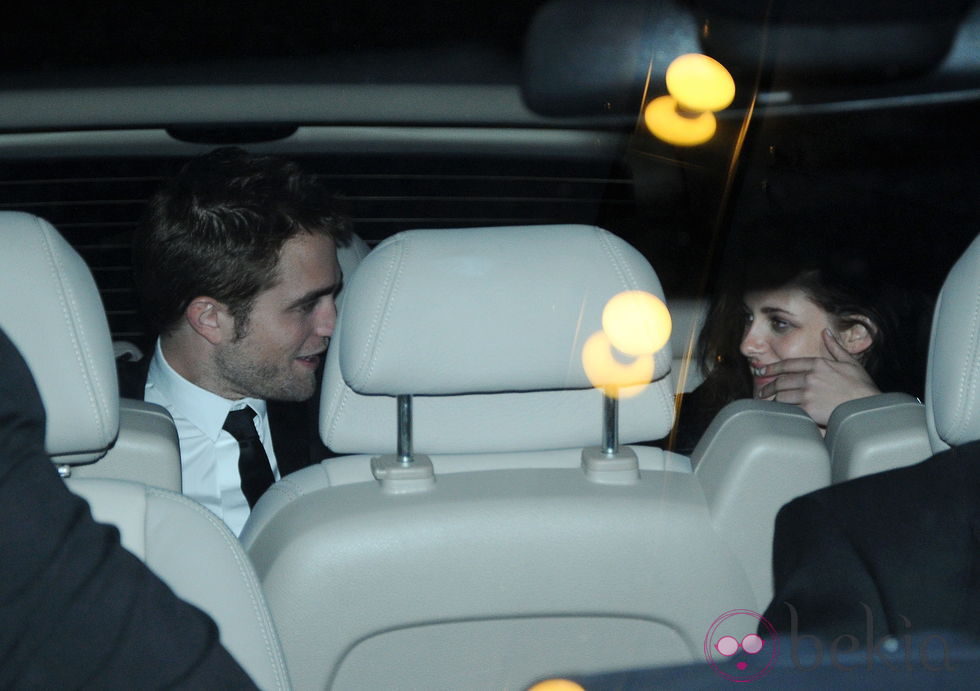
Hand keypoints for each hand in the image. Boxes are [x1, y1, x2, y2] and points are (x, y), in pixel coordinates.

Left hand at [756, 329, 880, 425]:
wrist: (868, 408)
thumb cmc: (862, 387)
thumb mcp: (850, 363)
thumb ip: (835, 347)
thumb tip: (826, 332)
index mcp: (819, 364)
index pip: (789, 364)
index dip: (773, 367)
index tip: (763, 370)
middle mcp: (810, 377)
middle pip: (781, 380)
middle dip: (768, 386)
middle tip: (762, 391)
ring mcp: (808, 393)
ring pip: (782, 394)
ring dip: (773, 398)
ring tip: (767, 402)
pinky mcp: (808, 409)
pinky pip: (788, 408)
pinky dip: (781, 410)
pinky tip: (777, 411)